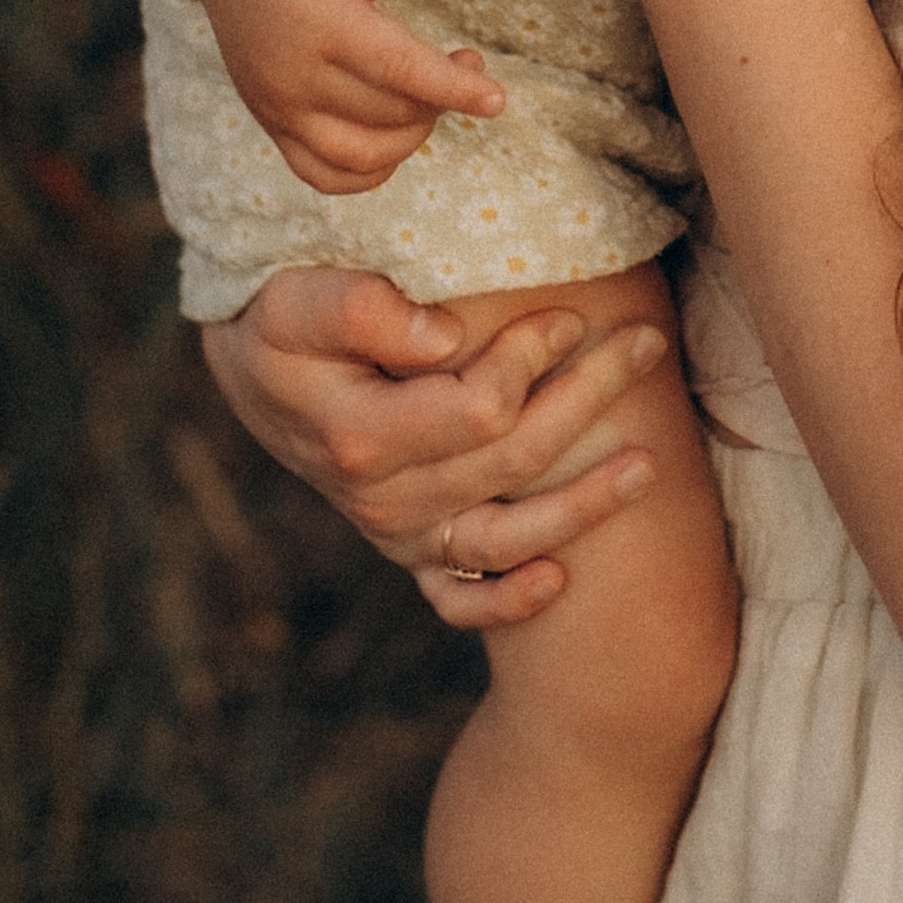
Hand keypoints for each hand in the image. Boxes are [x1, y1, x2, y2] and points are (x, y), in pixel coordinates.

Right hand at [189, 0, 500, 192]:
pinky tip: (395, 135)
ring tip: (430, 98)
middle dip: (441, 98)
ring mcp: (279, 106)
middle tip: (467, 61)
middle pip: (387, 114)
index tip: (497, 99)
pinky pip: (323, 175)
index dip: (453, 88)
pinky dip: (368, 170)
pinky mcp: (271, 123)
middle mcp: (295, 74)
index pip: (399, 69)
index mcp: (323, 22)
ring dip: (411, 138)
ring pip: (360, 156)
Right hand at [199, 270, 675, 628]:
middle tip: (649, 343)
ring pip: (504, 542)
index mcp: (359, 436)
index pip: (477, 410)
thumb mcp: (296, 299)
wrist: (253, 367)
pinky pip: (459, 600)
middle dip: (590, 398)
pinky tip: (560, 581)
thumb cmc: (280, 315)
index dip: (532, 359)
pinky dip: (507, 603)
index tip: (569, 314)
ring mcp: (397, 531)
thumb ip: (360, 309)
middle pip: (511, 462)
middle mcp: (381, 498)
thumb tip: (446, 336)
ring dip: (583, 507)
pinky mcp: (408, 549)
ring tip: (648, 466)